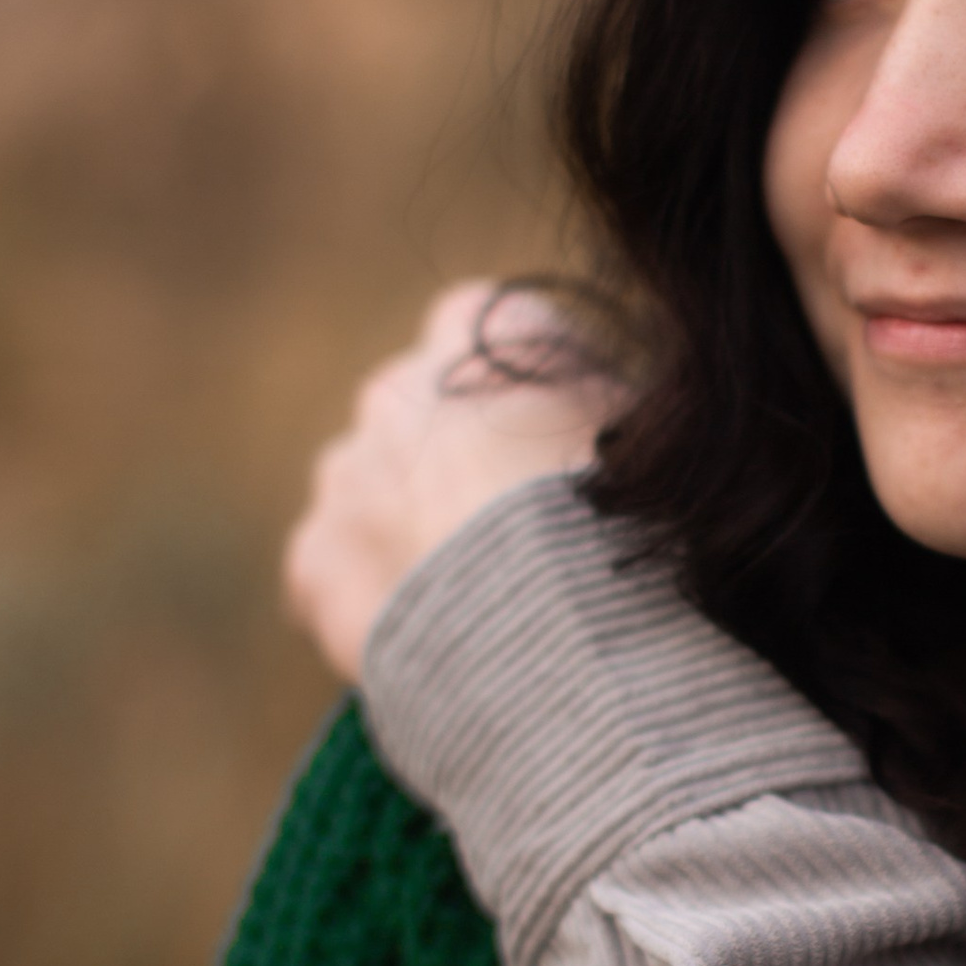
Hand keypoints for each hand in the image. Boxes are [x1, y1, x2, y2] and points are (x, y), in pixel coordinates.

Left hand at [283, 280, 622, 679]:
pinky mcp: (316, 557)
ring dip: (405, 523)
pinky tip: (425, 637)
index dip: (534, 389)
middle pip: (422, 406)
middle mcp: (404, 385)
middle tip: (517, 530)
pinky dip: (371, 598)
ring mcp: (349, 471)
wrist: (558, 632)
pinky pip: (334, 571)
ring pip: (369, 486)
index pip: (499, 328)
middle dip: (456, 456)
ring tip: (473, 595)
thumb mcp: (648, 443)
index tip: (565, 440)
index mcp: (490, 337)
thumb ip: (606, 414)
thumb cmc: (629, 528)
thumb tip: (598, 436)